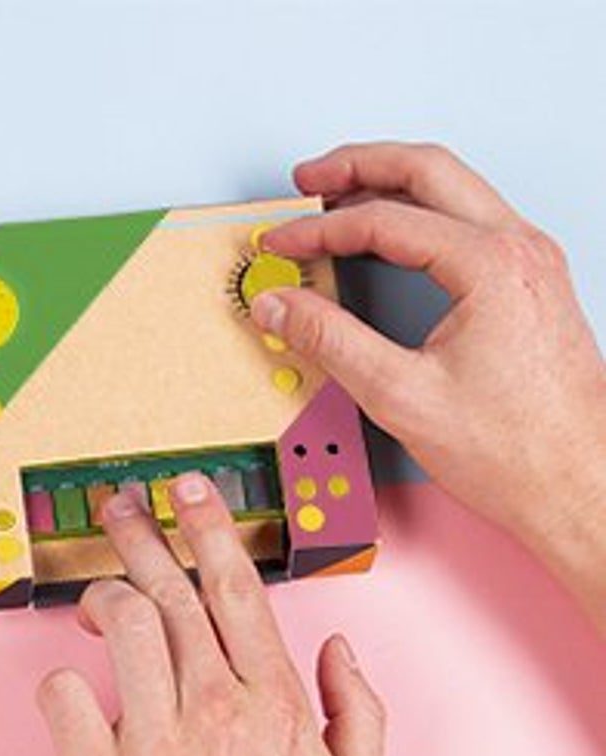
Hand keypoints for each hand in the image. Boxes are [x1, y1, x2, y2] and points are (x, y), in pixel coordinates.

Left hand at [38, 474, 384, 755]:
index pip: (237, 588)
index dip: (211, 528)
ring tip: (98, 590)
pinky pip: (66, 700)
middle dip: (144, 534)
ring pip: (124, 626)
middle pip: (173, 591)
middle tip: (121, 505)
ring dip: (105, 595)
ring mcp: (154, 743)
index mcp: (272, 703)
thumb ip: (358, 714)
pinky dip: (62, 679)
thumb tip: (339, 648)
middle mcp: (213, 708)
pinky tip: (73, 679)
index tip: (193, 490)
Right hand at [251, 142, 605, 626]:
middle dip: (357, 166)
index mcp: (490, 266)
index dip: (319, 230)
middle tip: (308, 179)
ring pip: (451, 189)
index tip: (283, 243)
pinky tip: (389, 235)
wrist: (577, 486)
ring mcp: (528, 263)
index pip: (384, 221)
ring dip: (389, 185)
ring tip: (338, 195)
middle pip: (426, 171)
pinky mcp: (527, 283)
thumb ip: (329, 340)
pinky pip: (466, 222)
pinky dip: (418, 216)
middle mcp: (518, 249)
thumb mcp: (400, 394)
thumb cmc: (514, 449)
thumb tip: (281, 306)